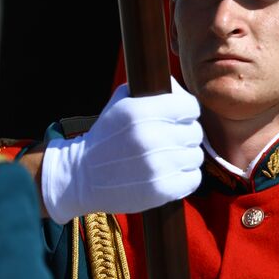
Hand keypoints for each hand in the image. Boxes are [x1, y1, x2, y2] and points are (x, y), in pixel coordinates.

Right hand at [41, 81, 203, 223]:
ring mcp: (157, 166)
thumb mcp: (120, 103)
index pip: (190, 107)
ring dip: (185, 157)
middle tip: (169, 141)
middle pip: (195, 132)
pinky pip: (193, 179)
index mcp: (140, 112)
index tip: (177, 119)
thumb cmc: (106, 136)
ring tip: (167, 158)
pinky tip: (170, 174)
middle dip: (184, 135)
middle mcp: (150, 137)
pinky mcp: (162, 190)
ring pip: (196, 156)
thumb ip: (151, 89)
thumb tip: (179, 89)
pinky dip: (185, 177)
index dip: (186, 112)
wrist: (82, 175)